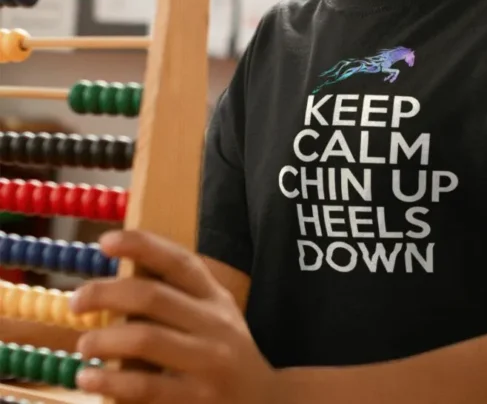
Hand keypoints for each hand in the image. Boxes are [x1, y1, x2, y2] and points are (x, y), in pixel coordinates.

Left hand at [69, 230, 271, 401]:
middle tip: (77, 301)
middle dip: (106, 294)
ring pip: (145, 339)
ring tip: (84, 343)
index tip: (105, 241)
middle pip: (153, 296)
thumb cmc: (226, 354)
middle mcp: (214, 324)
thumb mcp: (216, 317)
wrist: (267, 402)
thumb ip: (182, 298)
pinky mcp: (196, 400)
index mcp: (216, 297)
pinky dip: (110, 380)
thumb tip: (119, 280)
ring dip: (104, 339)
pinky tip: (89, 378)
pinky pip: (144, 387)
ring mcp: (207, 362)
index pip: (179, 261)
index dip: (142, 245)